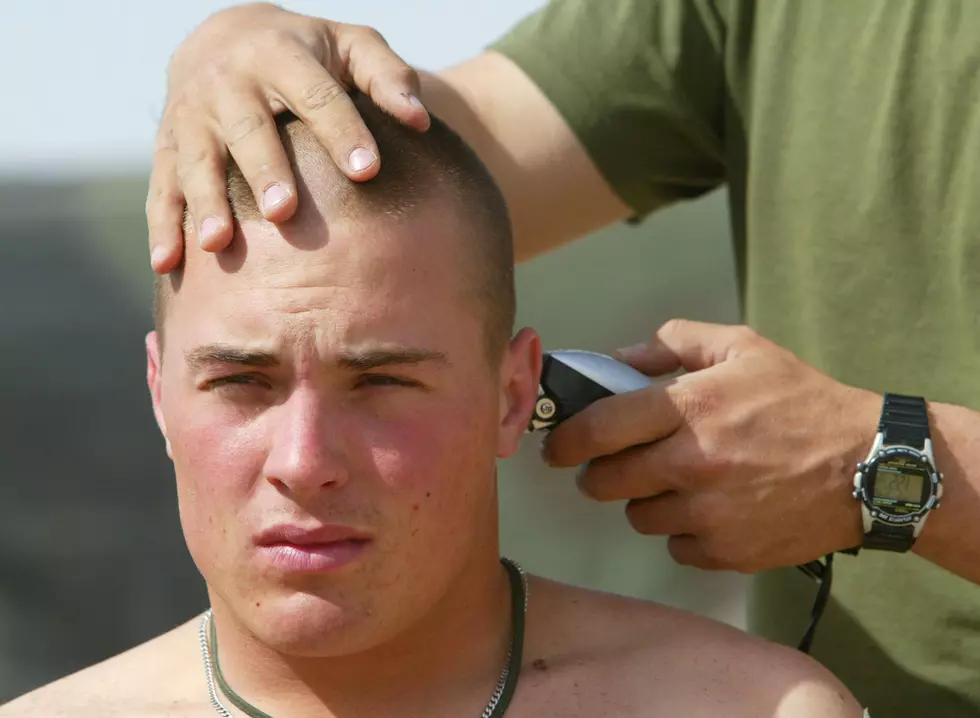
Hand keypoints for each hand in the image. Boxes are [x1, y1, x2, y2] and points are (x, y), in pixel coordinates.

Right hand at [147, 2, 430, 272]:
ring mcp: (191, 114)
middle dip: (264, 170)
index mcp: (280, 54)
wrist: (227, 37)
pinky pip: (161, 186)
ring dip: (205, 201)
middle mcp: (228, 81)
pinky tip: (168, 265)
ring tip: (218, 242)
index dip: (341, 130)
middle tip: (284, 212)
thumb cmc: (310, 54)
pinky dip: (162, 225)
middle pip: (248, 129)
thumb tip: (420, 120)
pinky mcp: (167, 145)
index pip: (316, 94)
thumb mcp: (351, 46)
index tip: (367, 171)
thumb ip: (388, 76)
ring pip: (196, 159)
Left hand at [541, 319, 881, 572]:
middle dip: (597, 474)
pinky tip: (709, 510)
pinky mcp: (727, 552)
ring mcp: (708, 514)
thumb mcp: (741, 347)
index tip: (556, 446)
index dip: (567, 439)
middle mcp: (692, 463)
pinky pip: (676, 547)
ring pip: (638, 516)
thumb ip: (673, 342)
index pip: (599, 428)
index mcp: (689, 407)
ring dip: (644, 501)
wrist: (868, 466)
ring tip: (675, 483)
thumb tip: (618, 357)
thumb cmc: (801, 400)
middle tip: (611, 466)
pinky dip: (683, 532)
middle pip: (606, 481)